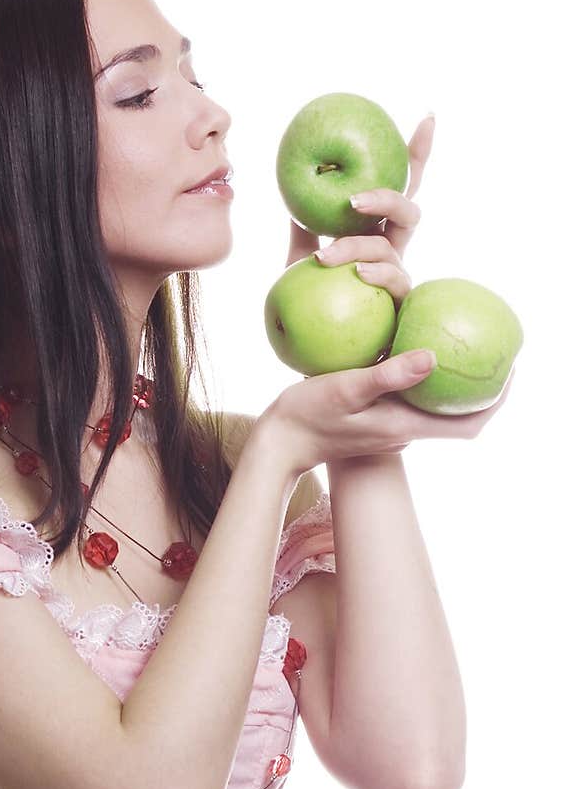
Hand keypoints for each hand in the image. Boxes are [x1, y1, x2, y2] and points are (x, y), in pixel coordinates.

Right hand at [256, 349, 515, 479]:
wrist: (278, 444)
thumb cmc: (306, 416)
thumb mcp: (345, 388)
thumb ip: (389, 374)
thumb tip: (434, 356)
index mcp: (404, 427)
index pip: (468, 424)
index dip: (495, 401)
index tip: (510, 370)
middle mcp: (403, 432)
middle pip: (458, 417)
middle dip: (481, 389)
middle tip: (491, 351)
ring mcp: (389, 430)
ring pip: (434, 408)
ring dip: (451, 383)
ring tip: (459, 344)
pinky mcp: (375, 422)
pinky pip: (411, 400)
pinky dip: (422, 379)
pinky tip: (412, 347)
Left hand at [285, 113, 434, 299]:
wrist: (320, 355)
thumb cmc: (316, 305)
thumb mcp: (300, 262)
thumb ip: (302, 229)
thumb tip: (289, 190)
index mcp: (377, 229)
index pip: (400, 186)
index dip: (416, 155)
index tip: (427, 117)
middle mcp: (394, 248)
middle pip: (408, 208)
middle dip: (389, 196)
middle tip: (356, 199)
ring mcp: (399, 274)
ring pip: (391, 245)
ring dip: (356, 246)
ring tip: (326, 257)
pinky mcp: (399, 303)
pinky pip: (394, 281)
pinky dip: (377, 273)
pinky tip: (360, 273)